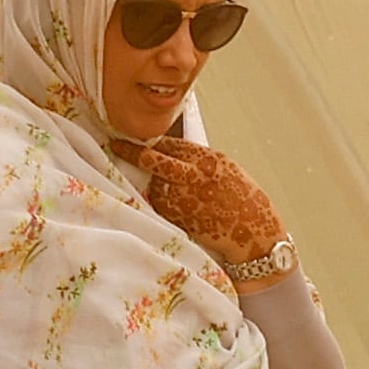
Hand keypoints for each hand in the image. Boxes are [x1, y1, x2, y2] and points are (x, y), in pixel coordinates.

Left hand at [116, 135, 284, 268]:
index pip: (170, 143)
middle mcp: (193, 177)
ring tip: (180, 194)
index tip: (132, 135)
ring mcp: (184, 199)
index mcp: (207, 160)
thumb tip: (168, 152)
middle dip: (132, 153)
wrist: (253, 233)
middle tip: (115, 146)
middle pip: (153, 160)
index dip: (149, 140)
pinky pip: (162, 206)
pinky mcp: (178, 219)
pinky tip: (183, 208)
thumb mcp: (225, 168)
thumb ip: (198, 159)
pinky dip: (165, 204)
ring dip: (157, 185)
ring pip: (155, 185)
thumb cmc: (244, 199)